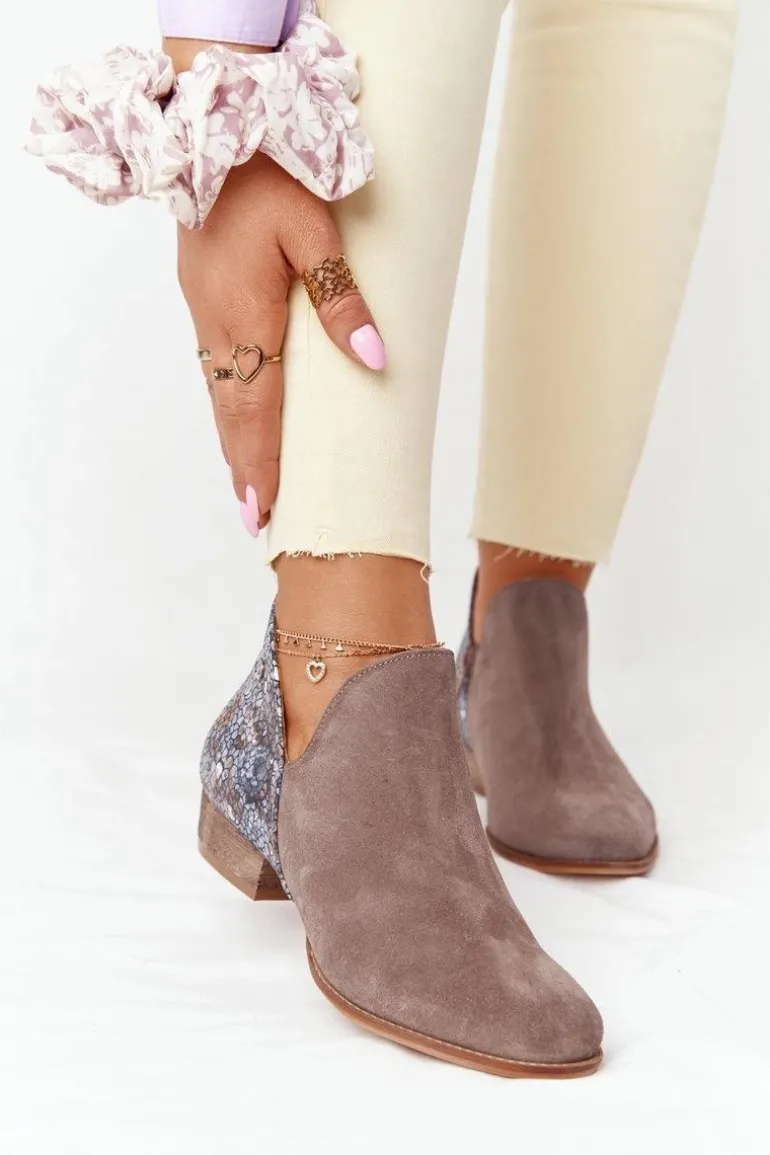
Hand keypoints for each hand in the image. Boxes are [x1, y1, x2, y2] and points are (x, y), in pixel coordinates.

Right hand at [177, 153, 384, 533]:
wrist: (213, 125)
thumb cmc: (268, 174)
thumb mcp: (315, 230)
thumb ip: (342, 299)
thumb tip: (376, 362)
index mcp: (245, 316)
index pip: (255, 409)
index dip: (260, 462)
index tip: (263, 509)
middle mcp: (217, 322)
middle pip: (231, 411)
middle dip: (244, 465)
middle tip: (255, 516)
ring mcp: (205, 308)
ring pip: (220, 389)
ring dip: (234, 438)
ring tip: (248, 481)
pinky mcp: (204, 292)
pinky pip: (215, 364)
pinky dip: (227, 402)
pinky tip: (237, 413)